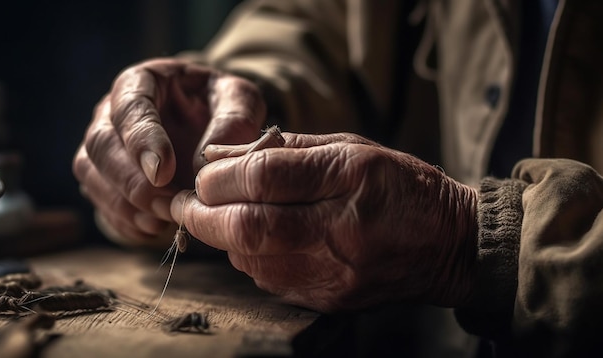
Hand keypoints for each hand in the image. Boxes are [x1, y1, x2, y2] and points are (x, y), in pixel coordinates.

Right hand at [73, 58, 265, 244]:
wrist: (213, 123)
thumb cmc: (224, 105)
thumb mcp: (240, 100)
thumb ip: (233, 121)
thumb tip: (204, 165)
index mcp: (145, 80)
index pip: (130, 105)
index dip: (142, 140)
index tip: (163, 172)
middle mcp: (113, 110)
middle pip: (100, 143)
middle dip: (133, 181)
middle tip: (169, 204)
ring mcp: (104, 144)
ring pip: (91, 173)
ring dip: (124, 204)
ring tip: (163, 220)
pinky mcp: (104, 176)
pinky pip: (98, 200)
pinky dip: (123, 220)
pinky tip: (154, 228)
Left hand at [172, 132, 478, 311]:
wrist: (449, 245)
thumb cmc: (400, 186)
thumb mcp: (352, 147)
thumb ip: (285, 149)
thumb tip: (221, 157)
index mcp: (351, 177)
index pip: (263, 178)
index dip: (219, 178)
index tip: (200, 177)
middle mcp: (342, 229)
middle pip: (248, 227)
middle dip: (202, 215)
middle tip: (183, 205)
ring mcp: (336, 272)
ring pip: (251, 259)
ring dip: (223, 239)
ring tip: (219, 220)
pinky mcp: (331, 299)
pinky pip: (269, 281)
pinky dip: (249, 259)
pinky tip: (256, 243)